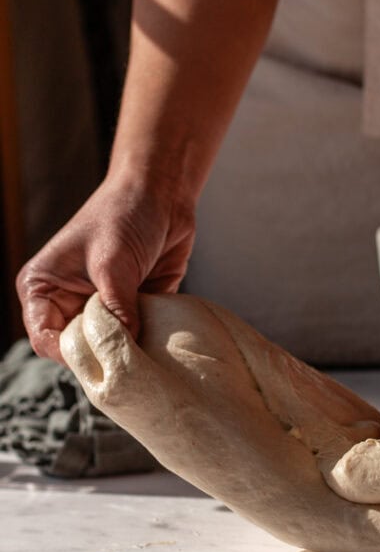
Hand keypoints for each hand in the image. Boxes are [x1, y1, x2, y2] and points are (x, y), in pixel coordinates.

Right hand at [16, 173, 195, 362]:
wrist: (161, 192)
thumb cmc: (124, 212)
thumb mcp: (113, 262)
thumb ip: (116, 307)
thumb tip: (125, 349)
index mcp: (43, 288)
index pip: (46, 338)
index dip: (71, 353)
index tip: (102, 357)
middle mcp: (69, 302)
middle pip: (79, 349)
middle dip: (103, 356)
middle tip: (129, 358)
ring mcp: (102, 307)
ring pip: (109, 347)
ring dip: (129, 350)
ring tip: (148, 350)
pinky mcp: (133, 309)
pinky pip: (138, 338)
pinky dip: (150, 342)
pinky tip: (163, 340)